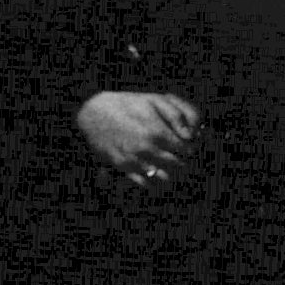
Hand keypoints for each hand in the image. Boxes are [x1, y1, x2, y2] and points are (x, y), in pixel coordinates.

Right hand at [78, 90, 200, 185]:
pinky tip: (156, 173)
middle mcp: (147, 149)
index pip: (187, 150)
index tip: (188, 146)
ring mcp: (135, 159)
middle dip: (184, 162)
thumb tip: (190, 135)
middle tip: (182, 157)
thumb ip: (176, 116)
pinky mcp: (123, 167)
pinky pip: (145, 183)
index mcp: (158, 132)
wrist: (94, 112)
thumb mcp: (153, 100)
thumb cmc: (127, 104)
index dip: (190, 148)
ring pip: (164, 177)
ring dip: (172, 174)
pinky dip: (154, 182)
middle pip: (178, 165)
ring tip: (171, 167)